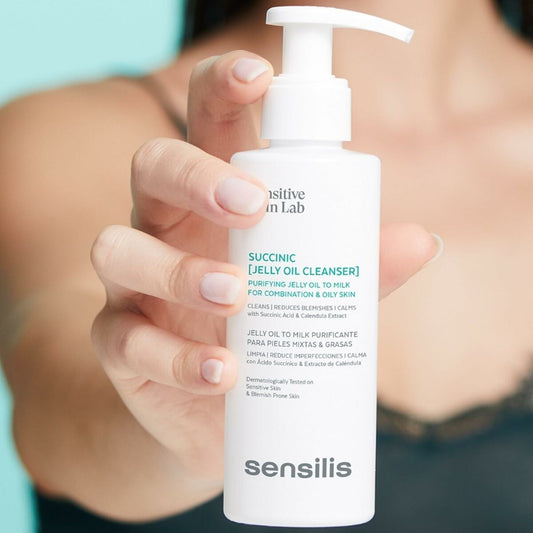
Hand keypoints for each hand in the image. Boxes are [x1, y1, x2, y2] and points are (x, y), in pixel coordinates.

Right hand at [90, 51, 438, 491]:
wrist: (221, 407)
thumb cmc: (267, 328)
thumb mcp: (313, 288)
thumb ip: (358, 264)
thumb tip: (419, 242)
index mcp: (211, 198)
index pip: (206, 122)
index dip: (222, 87)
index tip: (260, 77)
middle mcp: (163, 228)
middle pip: (152, 166)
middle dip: (196, 173)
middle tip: (253, 203)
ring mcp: (132, 285)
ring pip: (118, 248)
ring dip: (178, 270)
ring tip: (240, 295)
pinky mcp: (120, 344)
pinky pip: (123, 340)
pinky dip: (176, 358)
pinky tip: (223, 372)